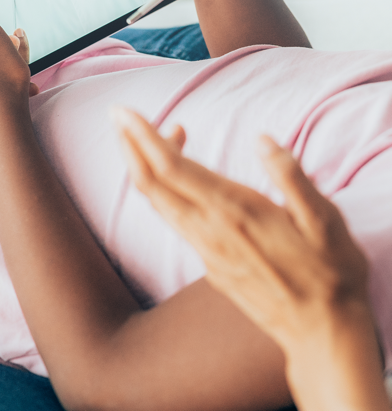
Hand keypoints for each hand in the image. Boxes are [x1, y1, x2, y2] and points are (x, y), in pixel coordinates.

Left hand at [112, 107, 368, 350]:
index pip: (172, 168)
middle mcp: (211, 232)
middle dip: (130, 146)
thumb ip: (291, 176)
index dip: (142, 137)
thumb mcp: (325, 221)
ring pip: (160, 204)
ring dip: (147, 165)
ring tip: (157, 133)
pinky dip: (167, 188)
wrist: (324, 337)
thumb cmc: (331, 274)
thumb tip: (263, 141)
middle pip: (152, 185)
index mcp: (234, 212)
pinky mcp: (212, 266)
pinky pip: (175, 219)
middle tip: (118, 114)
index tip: (122, 112)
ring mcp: (208, 252)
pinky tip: (183, 177)